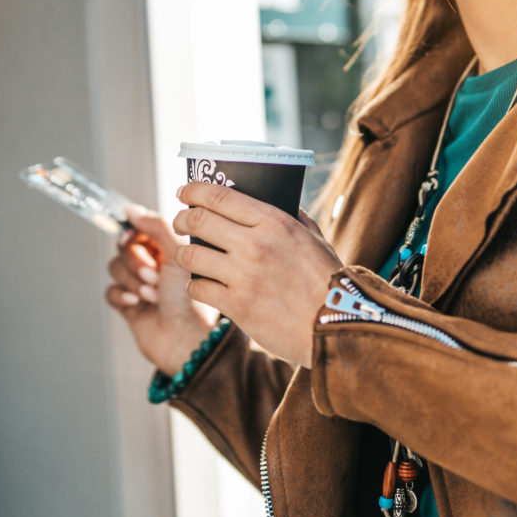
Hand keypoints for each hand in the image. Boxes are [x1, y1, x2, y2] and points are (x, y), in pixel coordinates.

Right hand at [105, 207, 214, 375]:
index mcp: (172, 248)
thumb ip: (157, 225)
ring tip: (153, 294)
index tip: (134, 236)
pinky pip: (110, 290)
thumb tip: (131, 209)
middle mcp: (156, 263)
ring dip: (132, 280)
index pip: (142, 227)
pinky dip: (122, 295)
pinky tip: (138, 304)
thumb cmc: (192, 299)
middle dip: (136, 261)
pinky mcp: (130, 305)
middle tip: (155, 276)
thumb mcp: (180, 253)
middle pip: (125, 246)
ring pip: (115, 266)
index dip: (135, 231)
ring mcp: (141, 284)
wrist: (187, 341)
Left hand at [172, 182, 343, 368]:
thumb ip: (292, 217)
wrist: (336, 326)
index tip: (184, 192)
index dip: (194, 190)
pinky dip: (196, 286)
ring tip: (190, 257)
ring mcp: (243, 276)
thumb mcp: (314, 238)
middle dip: (181, 219)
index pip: (220, 196)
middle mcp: (255, 244)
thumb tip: (274, 200)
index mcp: (274, 222)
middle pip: (197, 221)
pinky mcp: (236, 305)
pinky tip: (204, 286)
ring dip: (184, 255)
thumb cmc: (327, 280)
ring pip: (190, 256)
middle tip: (180, 221)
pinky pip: (197, 288)